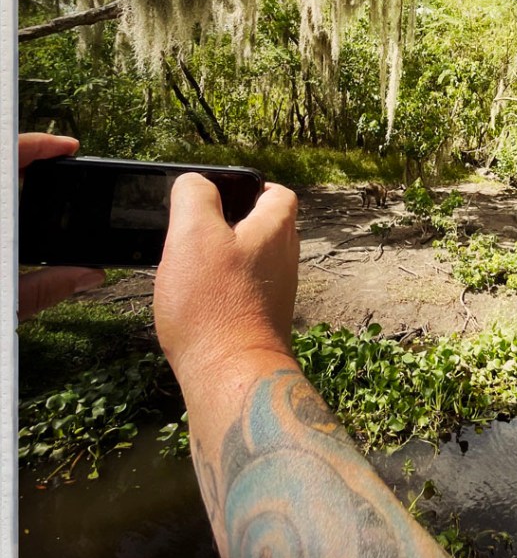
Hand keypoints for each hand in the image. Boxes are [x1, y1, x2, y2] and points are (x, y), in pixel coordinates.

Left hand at [18, 133, 104, 321]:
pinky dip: (10, 211)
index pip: (11, 154)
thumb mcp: (6, 304)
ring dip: (16, 192)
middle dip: (29, 166)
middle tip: (60, 175)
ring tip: (39, 200)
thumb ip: (44, 288)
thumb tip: (90, 275)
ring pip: (3, 195)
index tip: (69, 148)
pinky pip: (0, 212)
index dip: (41, 144)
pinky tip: (17, 228)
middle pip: (6, 173)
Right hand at [153, 174, 299, 392]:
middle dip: (231, 223)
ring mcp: (277, 292)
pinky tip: (195, 301)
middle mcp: (285, 259)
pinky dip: (222, 289)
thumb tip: (194, 182)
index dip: (251, 187)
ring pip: (252, 260)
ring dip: (224, 258)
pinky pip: (244, 291)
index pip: (277, 193)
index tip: (220, 194)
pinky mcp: (262, 320)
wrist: (231, 375)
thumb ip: (194, 196)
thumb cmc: (213, 304)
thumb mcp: (193, 233)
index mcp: (277, 229)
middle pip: (264, 226)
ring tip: (189, 267)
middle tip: (195, 231)